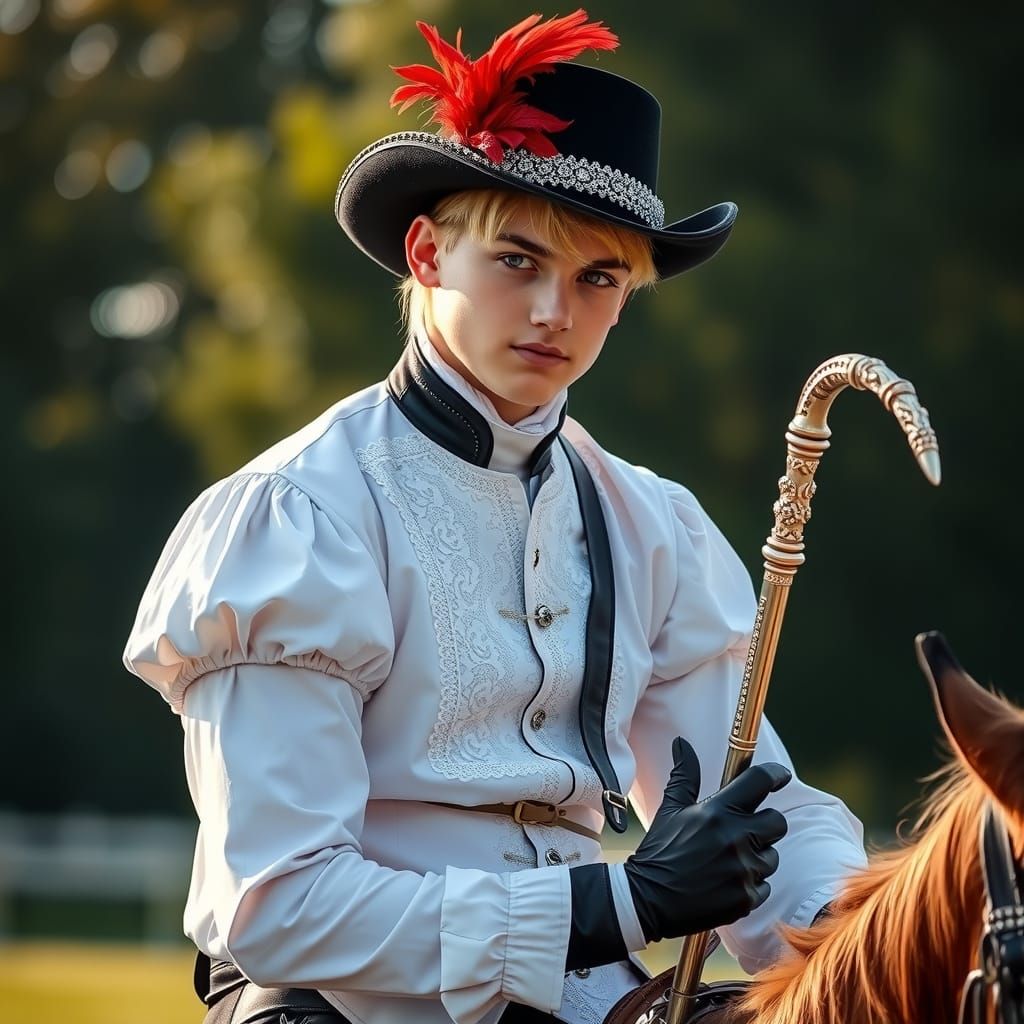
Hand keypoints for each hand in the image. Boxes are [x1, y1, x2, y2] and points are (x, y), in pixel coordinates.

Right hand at [624, 737, 790, 942]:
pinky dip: (749, 884)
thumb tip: (682, 743)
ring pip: (771, 856)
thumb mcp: (671, 809)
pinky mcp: (746, 898)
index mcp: (717, 812)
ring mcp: (742, 870)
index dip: (775, 774)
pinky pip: (764, 886)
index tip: (781, 775)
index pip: (759, 781)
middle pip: (777, 822)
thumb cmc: (660, 850)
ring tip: (727, 862)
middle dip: (766, 824)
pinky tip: (725, 882)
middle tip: (746, 830)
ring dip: (756, 857)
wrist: (648, 898)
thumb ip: (685, 775)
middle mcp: (734, 838)